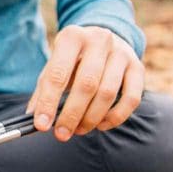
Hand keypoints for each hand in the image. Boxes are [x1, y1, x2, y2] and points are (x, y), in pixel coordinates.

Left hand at [27, 25, 144, 140]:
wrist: (102, 39)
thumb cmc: (72, 58)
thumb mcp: (54, 66)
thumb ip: (43, 90)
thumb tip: (34, 119)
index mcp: (72, 37)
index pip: (58, 74)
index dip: (48, 102)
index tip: (42, 125)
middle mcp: (99, 40)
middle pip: (86, 85)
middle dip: (72, 114)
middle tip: (62, 134)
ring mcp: (122, 53)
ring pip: (108, 93)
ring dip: (91, 118)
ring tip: (78, 130)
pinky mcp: (138, 67)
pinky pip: (131, 98)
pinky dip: (115, 117)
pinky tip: (101, 125)